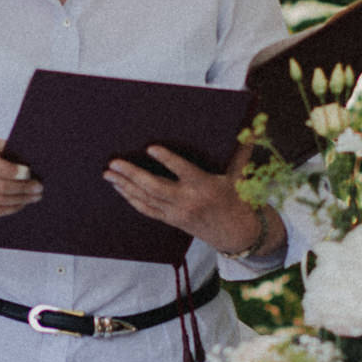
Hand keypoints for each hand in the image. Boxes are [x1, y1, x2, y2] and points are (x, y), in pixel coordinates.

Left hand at [104, 146, 270, 257]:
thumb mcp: (241, 176)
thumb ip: (242, 151)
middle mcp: (188, 201)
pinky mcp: (171, 220)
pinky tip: (119, 188)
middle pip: (156, 187)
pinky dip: (131, 199)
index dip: (168, 160)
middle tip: (115, 162)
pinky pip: (146, 210)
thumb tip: (252, 127)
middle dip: (133, 174)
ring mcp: (177, 213)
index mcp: (206, 186)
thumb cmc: (237, 199)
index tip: (151, 147)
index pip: (184, 172)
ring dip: (126, 185)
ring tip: (109, 173)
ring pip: (146, 199)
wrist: (235, 234)